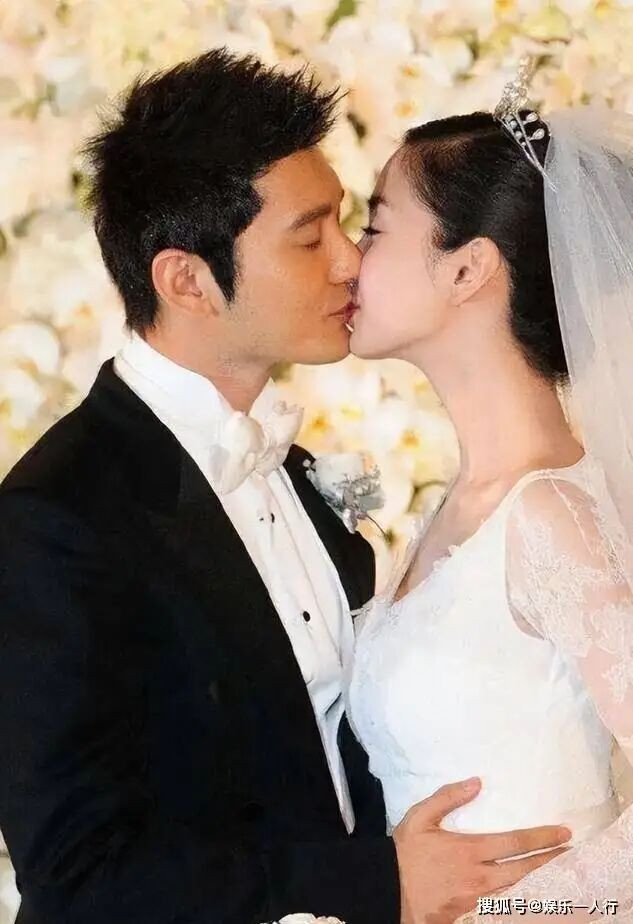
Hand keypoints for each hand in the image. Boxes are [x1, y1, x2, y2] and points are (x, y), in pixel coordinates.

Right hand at [393, 778, 570, 923]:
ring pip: (517, 891)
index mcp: (469, 850)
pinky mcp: (469, 914)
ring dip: (539, 880)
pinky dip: (519, 899)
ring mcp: (476, 899)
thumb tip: (477, 782)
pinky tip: (529, 893)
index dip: (543, 838)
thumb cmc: (404, 852)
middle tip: (570, 853)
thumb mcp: (420, 817)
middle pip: (525, 870)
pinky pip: (501, 906)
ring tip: (556, 870)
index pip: (516, 843)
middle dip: (550, 861)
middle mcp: (479, 877)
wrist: (386, 891)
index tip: (563, 832)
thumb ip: (448, 797)